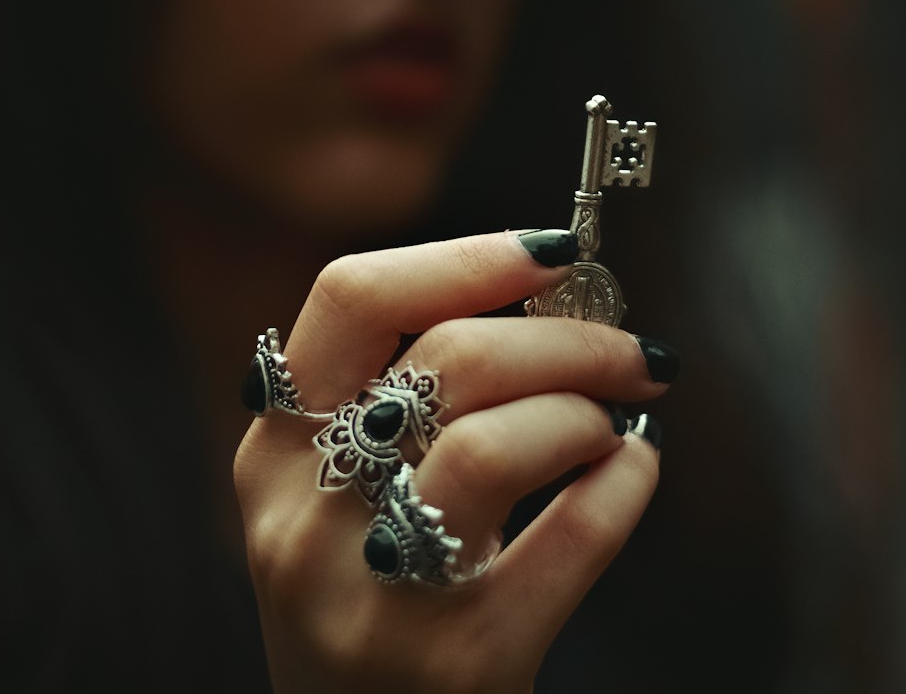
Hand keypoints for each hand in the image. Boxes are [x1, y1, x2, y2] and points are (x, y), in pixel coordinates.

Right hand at [234, 231, 668, 693]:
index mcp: (271, 453)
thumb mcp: (339, 495)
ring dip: (584, 406)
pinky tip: (633, 471)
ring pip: (494, 438)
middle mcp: (303, 519)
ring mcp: (373, 596)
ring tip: (617, 417)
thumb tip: (549, 293)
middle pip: (449, 355)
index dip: (464, 254)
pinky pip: (570, 537)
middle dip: (566, 334)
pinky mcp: (457, 664)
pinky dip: (625, 485)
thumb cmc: (371, 602)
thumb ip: (405, 397)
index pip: (352, 295)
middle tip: (632, 348)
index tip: (551, 253)